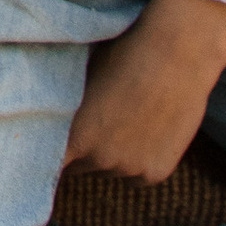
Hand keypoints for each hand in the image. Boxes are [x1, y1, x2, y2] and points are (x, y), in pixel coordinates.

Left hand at [63, 0, 225, 183]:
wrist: (177, 51)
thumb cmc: (123, 53)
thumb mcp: (82, 78)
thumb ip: (65, 108)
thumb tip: (47, 116)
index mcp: (73, 136)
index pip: (49, 161)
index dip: (49, 151)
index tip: (52, 142)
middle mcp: (98, 159)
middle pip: (80, 166)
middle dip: (85, 149)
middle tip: (99, 119)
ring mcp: (129, 169)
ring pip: (111, 169)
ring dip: (113, 154)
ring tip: (127, 117)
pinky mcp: (155, 173)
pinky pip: (138, 174)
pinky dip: (141, 159)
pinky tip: (149, 127)